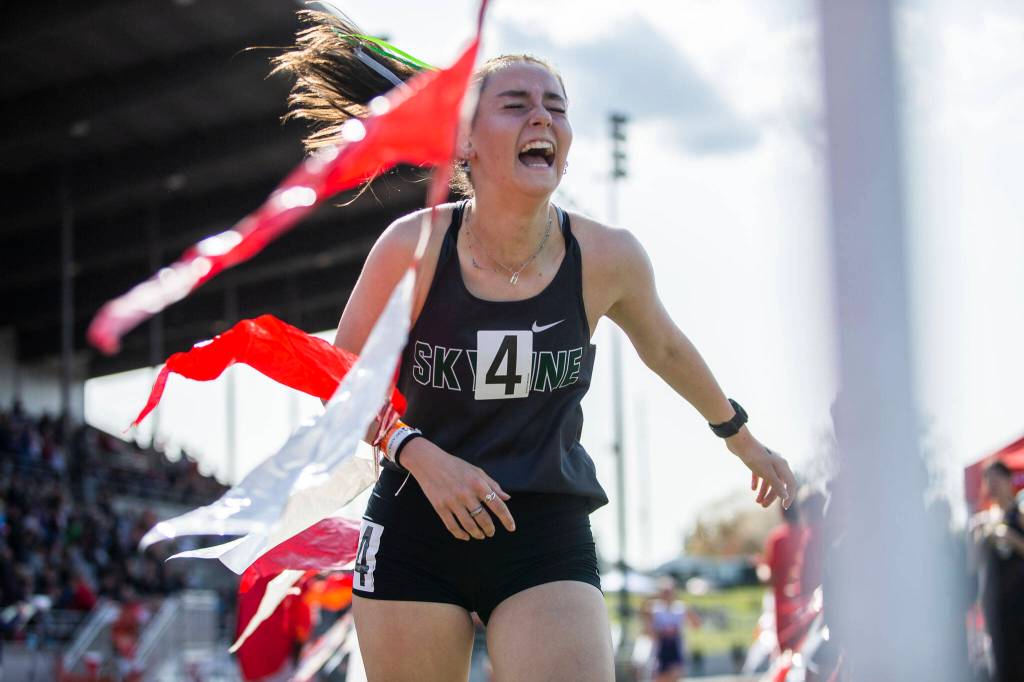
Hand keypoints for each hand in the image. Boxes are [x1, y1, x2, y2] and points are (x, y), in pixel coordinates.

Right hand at [400, 438, 514, 540]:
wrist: (429, 462)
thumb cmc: (456, 466)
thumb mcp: (477, 471)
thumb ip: (493, 485)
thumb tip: (507, 498)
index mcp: (478, 483)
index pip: (497, 505)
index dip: (507, 519)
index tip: (511, 528)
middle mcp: (466, 493)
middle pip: (483, 519)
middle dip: (490, 529)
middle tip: (491, 533)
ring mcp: (452, 501)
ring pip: (469, 525)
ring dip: (477, 533)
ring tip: (481, 535)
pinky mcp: (440, 507)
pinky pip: (452, 526)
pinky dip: (460, 534)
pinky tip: (466, 536)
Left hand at [726, 428, 796, 508]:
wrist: (738, 440)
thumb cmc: (753, 456)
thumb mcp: (766, 472)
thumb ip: (776, 484)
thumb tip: (785, 496)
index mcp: (782, 466)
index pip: (791, 484)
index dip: (789, 496)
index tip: (784, 507)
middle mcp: (777, 463)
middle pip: (779, 484)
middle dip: (772, 496)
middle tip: (763, 506)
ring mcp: (767, 462)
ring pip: (769, 480)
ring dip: (764, 492)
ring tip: (757, 502)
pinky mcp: (757, 461)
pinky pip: (760, 474)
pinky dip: (757, 482)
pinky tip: (753, 489)